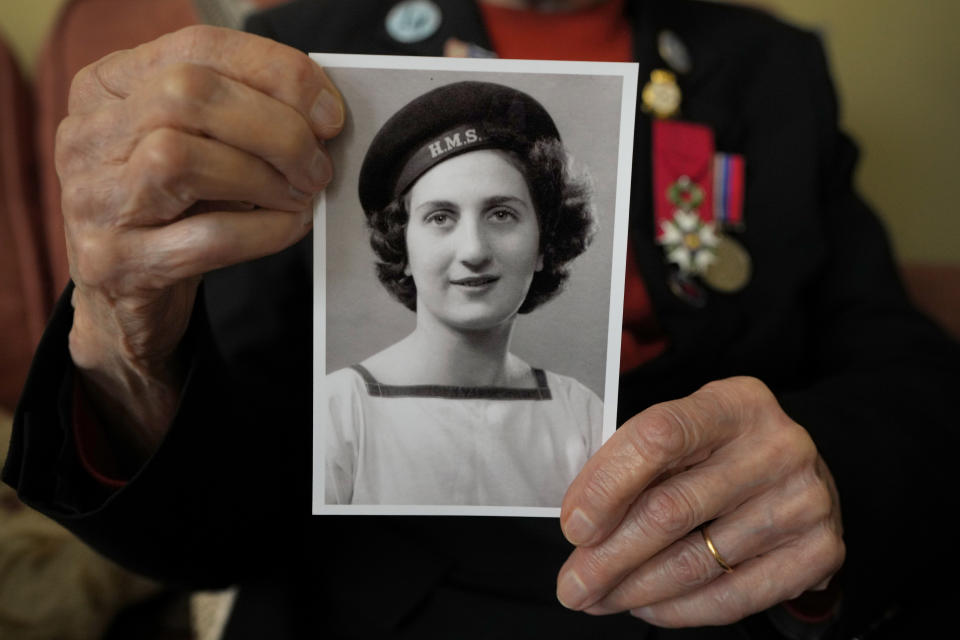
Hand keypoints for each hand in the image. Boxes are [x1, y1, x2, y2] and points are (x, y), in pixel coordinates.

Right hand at [58, 26, 343, 456]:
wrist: (125, 297)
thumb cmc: (173, 209)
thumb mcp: (198, 146)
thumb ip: (240, 113)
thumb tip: (321, 113)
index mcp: (108, 85)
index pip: (196, 47)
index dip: (275, 72)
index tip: (328, 112)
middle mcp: (87, 134)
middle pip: (187, 96)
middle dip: (276, 129)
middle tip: (318, 165)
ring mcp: (92, 199)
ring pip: (180, 159)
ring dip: (264, 177)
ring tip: (301, 196)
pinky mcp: (112, 262)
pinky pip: (201, 238)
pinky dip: (262, 231)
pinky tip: (289, 227)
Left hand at [557, 376, 843, 626]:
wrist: (806, 474)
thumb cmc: (724, 452)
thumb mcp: (687, 433)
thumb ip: (637, 461)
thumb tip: (579, 521)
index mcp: (734, 402)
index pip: (658, 437)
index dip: (606, 485)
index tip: (574, 527)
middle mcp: (777, 446)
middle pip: (671, 510)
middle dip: (608, 556)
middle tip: (571, 583)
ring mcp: (804, 501)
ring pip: (696, 561)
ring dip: (634, 589)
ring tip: (599, 597)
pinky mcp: (819, 552)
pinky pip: (732, 596)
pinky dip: (678, 609)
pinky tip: (645, 607)